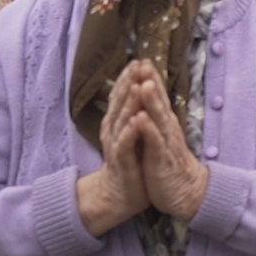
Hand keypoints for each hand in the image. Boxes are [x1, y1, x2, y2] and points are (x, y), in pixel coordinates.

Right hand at [75, 65, 150, 236]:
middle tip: (137, 63)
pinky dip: (131, 131)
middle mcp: (114, 130)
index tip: (140, 59)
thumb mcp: (133, 134)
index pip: (123, 96)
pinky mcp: (121, 161)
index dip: (130, 78)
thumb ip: (134, 114)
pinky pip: (125, 144)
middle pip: (121, 102)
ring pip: (122, 119)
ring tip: (137, 85)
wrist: (119, 195)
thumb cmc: (130, 162)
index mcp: (118, 122)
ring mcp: (116, 145)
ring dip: (129, 102)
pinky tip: (137, 120)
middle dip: (128, 82)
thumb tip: (140, 91)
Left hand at [127, 61, 210, 219]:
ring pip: (159, 119)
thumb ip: (156, 120)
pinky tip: (141, 118)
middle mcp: (168, 130)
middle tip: (145, 62)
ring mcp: (166, 144)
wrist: (187, 194)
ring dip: (151, 101)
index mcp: (165, 124)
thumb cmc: (170, 166)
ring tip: (143, 83)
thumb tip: (149, 102)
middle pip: (159, 102)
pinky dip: (148, 130)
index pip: (157, 98)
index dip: (151, 79)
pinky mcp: (163, 160)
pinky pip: (155, 143)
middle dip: (151, 82)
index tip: (142, 59)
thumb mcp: (161, 139)